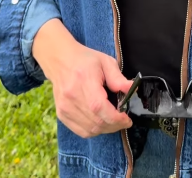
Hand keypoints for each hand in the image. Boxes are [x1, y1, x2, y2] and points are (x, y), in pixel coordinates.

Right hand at [32, 18, 132, 137]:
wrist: (60, 60)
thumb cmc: (84, 60)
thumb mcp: (105, 62)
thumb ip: (118, 78)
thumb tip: (132, 90)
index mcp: (84, 81)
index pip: (99, 107)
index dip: (116, 118)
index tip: (127, 119)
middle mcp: (72, 97)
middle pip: (96, 122)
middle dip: (114, 125)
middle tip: (123, 120)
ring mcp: (65, 108)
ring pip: (90, 130)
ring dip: (105, 129)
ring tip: (113, 121)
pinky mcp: (62, 114)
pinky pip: (81, 131)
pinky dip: (94, 130)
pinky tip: (101, 122)